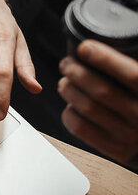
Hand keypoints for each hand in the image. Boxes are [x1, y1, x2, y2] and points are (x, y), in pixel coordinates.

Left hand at [58, 40, 137, 167]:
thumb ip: (134, 69)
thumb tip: (104, 45)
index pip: (131, 74)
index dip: (105, 58)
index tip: (84, 47)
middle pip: (101, 91)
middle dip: (77, 73)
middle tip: (66, 64)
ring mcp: (129, 135)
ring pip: (87, 108)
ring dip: (69, 91)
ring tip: (64, 82)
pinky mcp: (115, 150)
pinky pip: (82, 129)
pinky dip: (70, 114)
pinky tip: (70, 106)